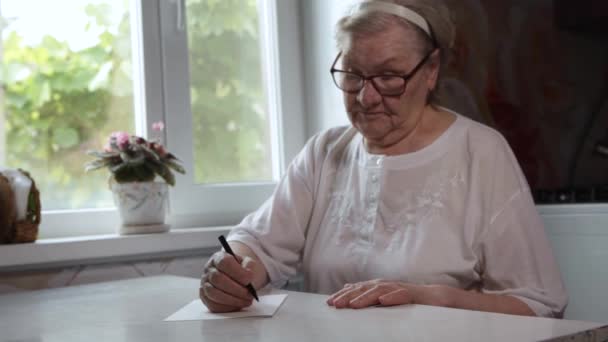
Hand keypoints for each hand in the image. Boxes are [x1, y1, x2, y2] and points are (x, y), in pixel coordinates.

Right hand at [199, 250, 256, 312]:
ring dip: (232, 300)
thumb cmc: (241, 270)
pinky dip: (227, 307)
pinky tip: (238, 305)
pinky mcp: (205, 297)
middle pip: (218, 279)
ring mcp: (205, 283)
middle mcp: (209, 270)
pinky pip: (213, 305)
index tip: (249, 280)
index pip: (224, 262)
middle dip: (236, 289)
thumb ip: (249, 265)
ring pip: (214, 293)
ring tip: (246, 301)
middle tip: (249, 294)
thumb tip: (248, 274)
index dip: (237, 272)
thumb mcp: (247, 263)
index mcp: (218, 257)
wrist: (236, 277)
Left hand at [326, 279, 452, 308]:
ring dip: (365, 297)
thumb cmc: (408, 298)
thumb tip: (348, 288)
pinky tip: (383, 301)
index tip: (329, 303)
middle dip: (348, 296)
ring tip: (353, 305)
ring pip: (380, 291)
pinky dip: (392, 297)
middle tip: (335, 304)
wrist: (435, 297)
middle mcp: (386, 285)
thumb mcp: (384, 296)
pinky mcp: (413, 295)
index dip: (343, 295)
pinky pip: (401, 295)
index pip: (357, 290)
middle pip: (365, 289)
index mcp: (379, 286)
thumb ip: (367, 292)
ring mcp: (399, 288)